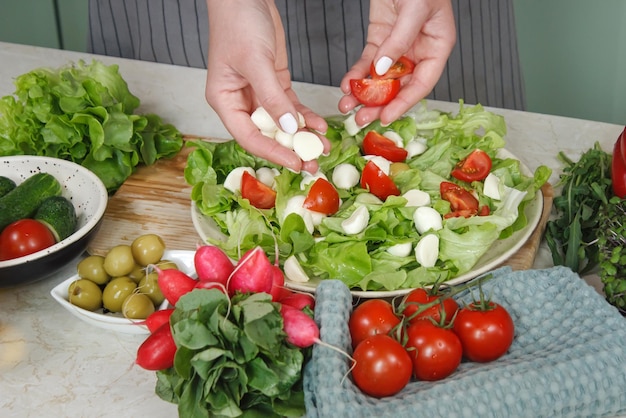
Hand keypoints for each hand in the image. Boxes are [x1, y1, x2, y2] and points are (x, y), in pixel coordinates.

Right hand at [204, 0, 328, 172]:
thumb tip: (288, 128)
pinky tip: (321, 125)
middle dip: (291, 150)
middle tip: (313, 164)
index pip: (249, 136)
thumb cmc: (238, 23)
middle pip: (267, 135)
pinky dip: (306, 117)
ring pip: (282, 124)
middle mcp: (240, 102)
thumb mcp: (256, 62)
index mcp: (224, 101)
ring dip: (303, 136)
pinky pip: (291, 108)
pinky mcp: (274, 84)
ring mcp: (258, 94)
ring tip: (324, 149)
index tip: (295, 162)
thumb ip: (272, 97)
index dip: (273, 152)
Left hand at [339, 0, 455, 126]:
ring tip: (347, 107)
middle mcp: (418, 50)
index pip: (422, 83)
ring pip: (381, 79)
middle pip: (399, 87)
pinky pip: (367, 63)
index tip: (386, 117)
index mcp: (437, 46)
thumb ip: (400, 40)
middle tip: (360, 120)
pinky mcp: (380, 39)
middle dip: (378, 105)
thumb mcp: (414, 10)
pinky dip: (356, 75)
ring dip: (364, 95)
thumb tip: (384, 69)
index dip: (404, 103)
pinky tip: (346, 85)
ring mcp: (398, 47)